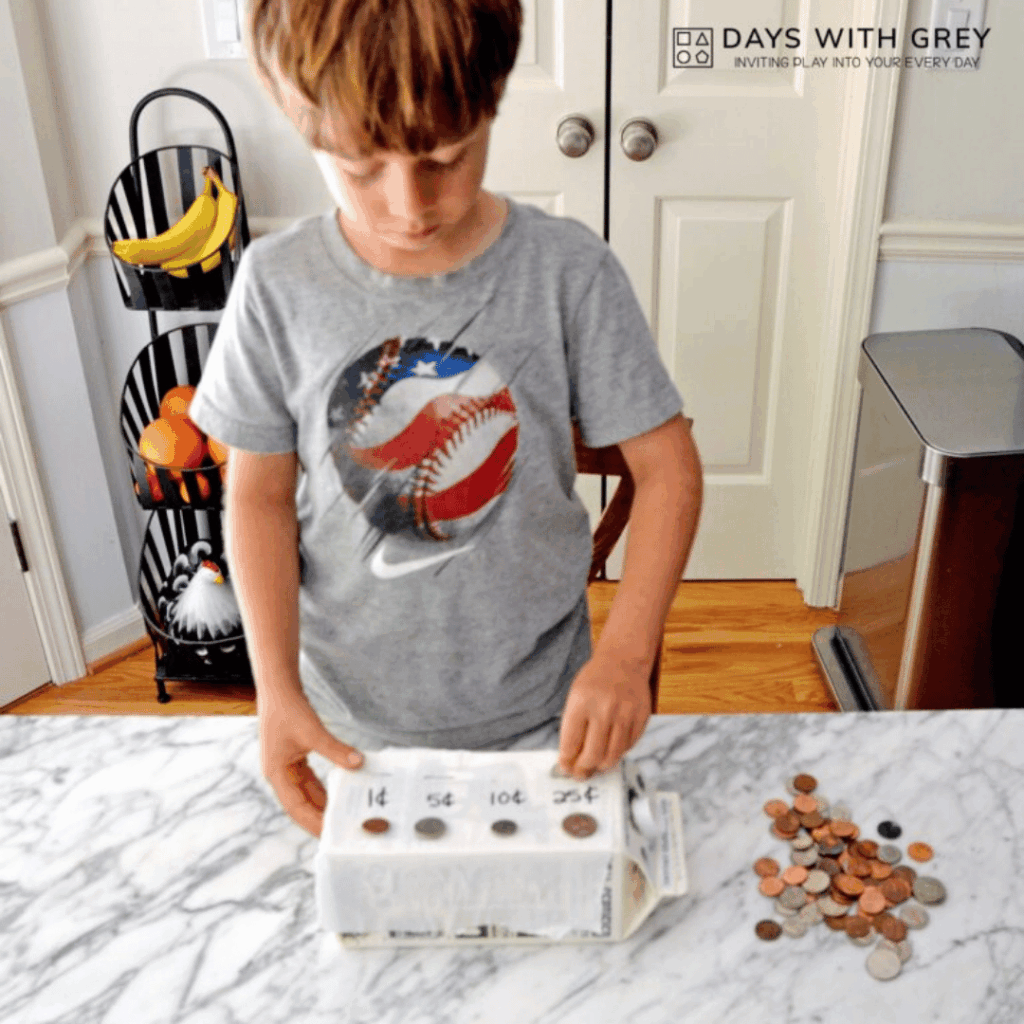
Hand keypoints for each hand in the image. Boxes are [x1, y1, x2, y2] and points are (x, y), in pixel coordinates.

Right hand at [257, 687, 363, 836]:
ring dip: (323, 802)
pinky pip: (310, 779)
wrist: (278, 688)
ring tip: (343, 816)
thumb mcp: (313, 731)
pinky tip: (340, 791)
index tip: (330, 834)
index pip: (296, 807)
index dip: (312, 822)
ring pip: (307, 792)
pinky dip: (324, 786)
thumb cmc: (289, 708)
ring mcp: (286, 767)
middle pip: (301, 803)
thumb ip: (335, 749)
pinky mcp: (294, 758)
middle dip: (320, 817)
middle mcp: (279, 774)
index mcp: (276, 774)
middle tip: (342, 830)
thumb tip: (358, 762)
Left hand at [558, 654, 651, 778]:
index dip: (567, 761)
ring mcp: (625, 714)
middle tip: (580, 774)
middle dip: (584, 770)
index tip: (565, 768)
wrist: (623, 661)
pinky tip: (611, 749)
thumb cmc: (595, 680)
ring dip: (602, 765)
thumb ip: (573, 726)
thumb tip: (571, 758)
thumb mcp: (575, 696)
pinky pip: (628, 746)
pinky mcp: (641, 718)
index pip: (571, 743)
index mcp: (581, 703)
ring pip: (613, 755)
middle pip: (593, 754)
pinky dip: (618, 752)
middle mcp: (604, 709)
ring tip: (596, 765)